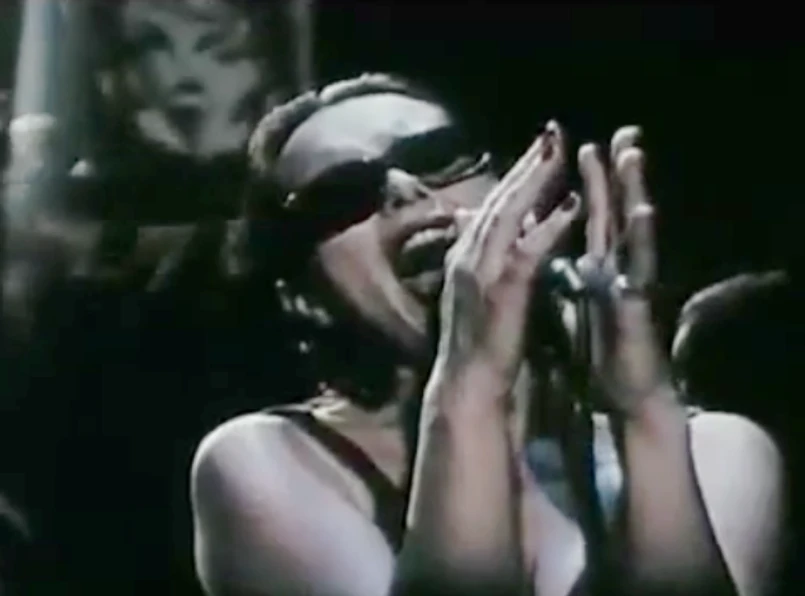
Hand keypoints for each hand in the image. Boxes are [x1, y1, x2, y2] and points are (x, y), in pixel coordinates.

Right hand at [434, 122, 579, 394]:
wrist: (468, 381)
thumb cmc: (477, 339)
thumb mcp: (476, 288)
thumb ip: (480, 252)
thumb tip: (479, 220)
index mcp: (466, 253)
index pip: (492, 204)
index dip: (516, 174)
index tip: (538, 148)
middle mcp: (469, 253)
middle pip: (501, 199)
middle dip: (527, 164)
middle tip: (552, 132)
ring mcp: (483, 269)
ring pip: (510, 214)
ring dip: (536, 181)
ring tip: (561, 152)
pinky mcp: (503, 288)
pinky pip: (528, 249)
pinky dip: (549, 225)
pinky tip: (571, 206)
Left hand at [577, 127, 674, 414]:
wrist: (626, 389)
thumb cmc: (605, 345)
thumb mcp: (583, 299)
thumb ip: (572, 267)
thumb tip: (549, 243)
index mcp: (600, 264)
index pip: (592, 214)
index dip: (589, 183)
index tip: (582, 147)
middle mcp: (618, 267)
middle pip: (614, 212)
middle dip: (615, 173)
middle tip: (621, 133)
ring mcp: (630, 282)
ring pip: (633, 230)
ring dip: (633, 192)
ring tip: (632, 156)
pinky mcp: (637, 305)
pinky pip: (639, 268)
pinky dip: (642, 240)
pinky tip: (642, 213)